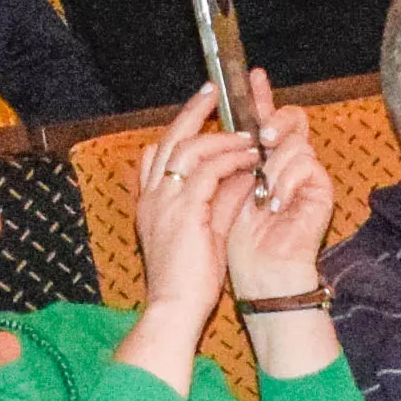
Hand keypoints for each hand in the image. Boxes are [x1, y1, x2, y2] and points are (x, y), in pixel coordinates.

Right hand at [124, 85, 252, 343]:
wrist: (174, 309)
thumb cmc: (188, 281)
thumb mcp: (203, 233)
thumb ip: (218, 201)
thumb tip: (241, 175)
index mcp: (150, 203)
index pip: (156, 154)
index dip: (177, 131)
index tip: (197, 115)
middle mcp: (152, 196)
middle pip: (169, 139)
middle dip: (192, 112)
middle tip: (212, 92)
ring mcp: (164, 201)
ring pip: (189, 148)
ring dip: (221, 137)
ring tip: (246, 134)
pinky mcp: (184, 209)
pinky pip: (209, 170)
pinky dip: (230, 159)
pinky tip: (249, 158)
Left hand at [211, 70, 331, 302]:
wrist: (257, 277)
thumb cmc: (234, 243)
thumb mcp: (215, 195)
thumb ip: (216, 162)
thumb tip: (203, 126)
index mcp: (258, 160)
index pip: (261, 119)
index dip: (259, 96)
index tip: (251, 74)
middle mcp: (284, 162)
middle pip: (289, 119)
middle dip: (275, 117)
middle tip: (263, 132)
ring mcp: (304, 175)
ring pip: (296, 141)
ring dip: (274, 162)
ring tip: (262, 185)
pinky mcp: (320, 191)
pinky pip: (307, 165)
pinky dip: (286, 181)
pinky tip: (272, 203)